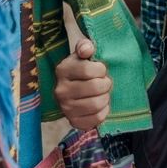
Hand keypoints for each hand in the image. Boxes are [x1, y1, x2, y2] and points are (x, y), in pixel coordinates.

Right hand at [55, 3, 112, 129]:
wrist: (73, 89)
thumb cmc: (82, 68)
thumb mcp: (82, 54)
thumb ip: (85, 46)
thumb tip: (87, 49)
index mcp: (62, 70)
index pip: (88, 70)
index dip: (101, 69)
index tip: (101, 69)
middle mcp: (60, 90)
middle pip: (95, 87)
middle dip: (106, 83)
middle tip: (105, 82)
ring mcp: (65, 108)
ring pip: (96, 104)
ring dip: (105, 97)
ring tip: (103, 93)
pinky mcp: (73, 121)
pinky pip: (96, 119)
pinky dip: (103, 111)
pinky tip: (100, 105)